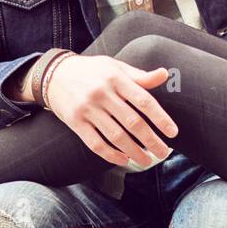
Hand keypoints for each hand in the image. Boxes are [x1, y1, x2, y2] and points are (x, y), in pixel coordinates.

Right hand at [44, 54, 178, 166]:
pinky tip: (123, 159)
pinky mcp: (75, 122)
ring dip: (134, 151)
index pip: (143, 100)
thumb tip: (165, 74)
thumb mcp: (115, 67)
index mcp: (115, 78)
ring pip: (116, 136)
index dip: (160, 118)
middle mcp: (102, 93)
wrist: (54, 74)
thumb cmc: (91, 71)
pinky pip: (96, 143)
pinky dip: (111, 154)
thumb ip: (139, 75)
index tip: (173, 132)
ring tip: (147, 160)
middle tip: (164, 153)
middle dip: (151, 140)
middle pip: (132, 122)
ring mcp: (87, 109)